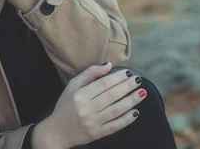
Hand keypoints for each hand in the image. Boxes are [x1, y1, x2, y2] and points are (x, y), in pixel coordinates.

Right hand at [32, 63, 146, 148]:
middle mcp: (87, 109)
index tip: (128, 72)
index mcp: (80, 95)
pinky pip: (115, 126)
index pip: (103, 84)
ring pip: (116, 110)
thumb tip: (108, 65)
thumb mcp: (72, 85)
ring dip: (131, 101)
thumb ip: (90, 74)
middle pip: (111, 96)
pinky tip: (135, 112)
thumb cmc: (65, 105)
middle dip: (127, 87)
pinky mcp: (98, 134)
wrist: (57, 131)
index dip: (117, 78)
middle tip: (138, 80)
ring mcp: (93, 123)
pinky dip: (126, 119)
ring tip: (142, 93)